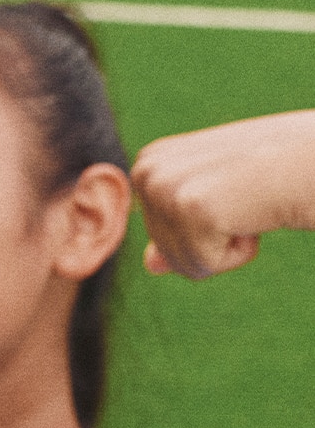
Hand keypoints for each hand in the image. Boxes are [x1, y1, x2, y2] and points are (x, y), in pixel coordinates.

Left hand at [134, 109, 314, 276]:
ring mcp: (165, 188)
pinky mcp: (191, 209)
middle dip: (216, 240)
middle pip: (166, 253)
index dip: (207, 229)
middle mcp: (147, 170)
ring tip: (252, 203)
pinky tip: (256, 213)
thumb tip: (149, 266)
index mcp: (150, 161)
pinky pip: (205, 266)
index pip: (158, 235)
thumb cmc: (279, 173)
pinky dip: (240, 252)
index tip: (234, 194)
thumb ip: (180, 228)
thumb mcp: (220, 198)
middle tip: (247, 199)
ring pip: (184, 264)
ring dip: (229, 246)